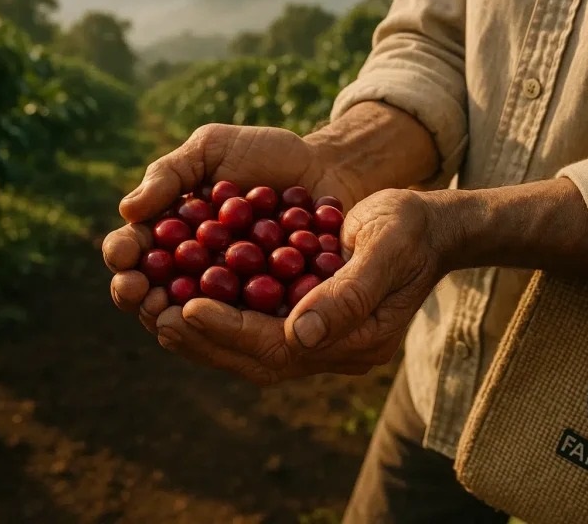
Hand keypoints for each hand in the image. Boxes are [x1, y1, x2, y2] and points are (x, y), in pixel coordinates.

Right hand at [101, 123, 359, 331]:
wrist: (326, 168)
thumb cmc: (262, 154)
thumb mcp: (213, 149)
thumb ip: (170, 174)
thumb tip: (128, 211)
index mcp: (169, 237)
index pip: (133, 253)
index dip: (123, 258)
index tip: (124, 257)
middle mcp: (193, 274)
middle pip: (155, 297)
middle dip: (145, 300)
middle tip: (147, 299)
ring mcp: (231, 298)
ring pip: (198, 321)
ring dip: (186, 323)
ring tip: (182, 315)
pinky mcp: (269, 313)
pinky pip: (251, 326)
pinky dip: (241, 325)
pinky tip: (238, 322)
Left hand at [153, 189, 446, 384]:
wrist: (430, 227)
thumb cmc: (411, 228)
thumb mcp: (387, 248)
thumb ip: (348, 294)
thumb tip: (299, 334)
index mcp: (357, 340)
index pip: (282, 346)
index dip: (232, 329)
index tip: (188, 307)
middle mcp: (337, 350)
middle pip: (260, 360)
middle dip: (207, 340)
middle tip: (157, 317)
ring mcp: (325, 340)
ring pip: (254, 352)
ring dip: (206, 337)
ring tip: (160, 314)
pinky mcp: (312, 322)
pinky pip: (259, 332)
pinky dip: (222, 321)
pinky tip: (189, 300)